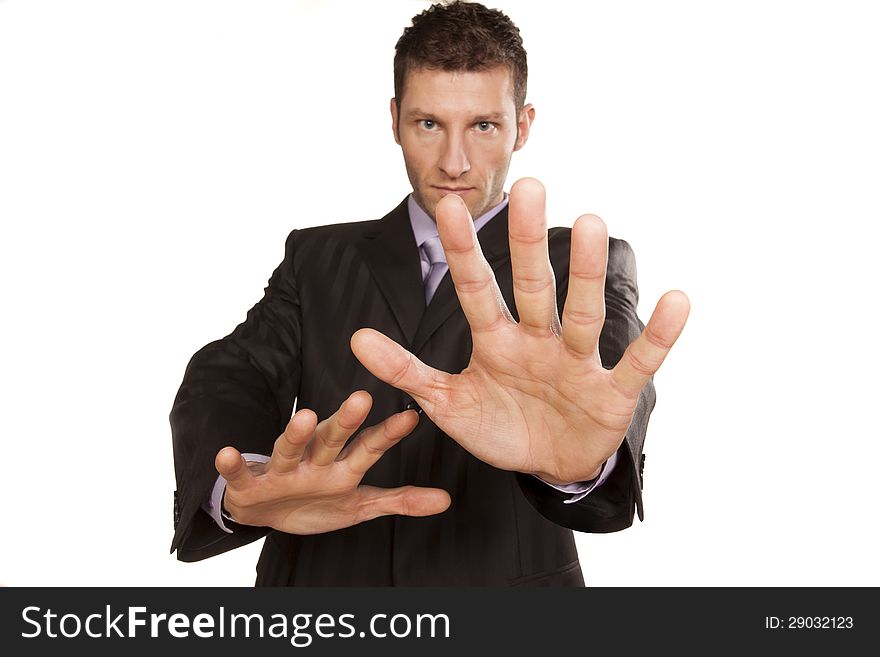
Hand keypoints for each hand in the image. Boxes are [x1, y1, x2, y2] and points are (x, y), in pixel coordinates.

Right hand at [214, 391, 450, 533]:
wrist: (266, 514)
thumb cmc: (316, 502)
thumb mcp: (359, 504)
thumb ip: (399, 500)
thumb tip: (445, 500)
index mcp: (342, 466)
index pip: (368, 446)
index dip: (388, 433)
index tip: (412, 417)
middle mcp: (314, 461)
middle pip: (331, 438)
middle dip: (345, 421)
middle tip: (361, 398)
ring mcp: (283, 470)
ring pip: (289, 449)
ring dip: (295, 434)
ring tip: (304, 417)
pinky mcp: (251, 484)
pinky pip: (242, 474)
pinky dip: (233, 465)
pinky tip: (228, 453)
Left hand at [351, 178, 689, 484]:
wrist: (547, 465)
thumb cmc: (499, 426)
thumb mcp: (448, 403)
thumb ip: (407, 371)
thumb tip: (356, 338)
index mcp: (496, 342)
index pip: (475, 290)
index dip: (461, 253)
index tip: (445, 207)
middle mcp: (537, 341)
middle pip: (532, 287)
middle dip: (529, 242)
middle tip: (531, 186)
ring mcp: (576, 363)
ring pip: (582, 312)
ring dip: (587, 272)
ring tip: (593, 222)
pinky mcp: (611, 392)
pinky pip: (638, 361)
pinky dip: (658, 335)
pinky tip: (676, 299)